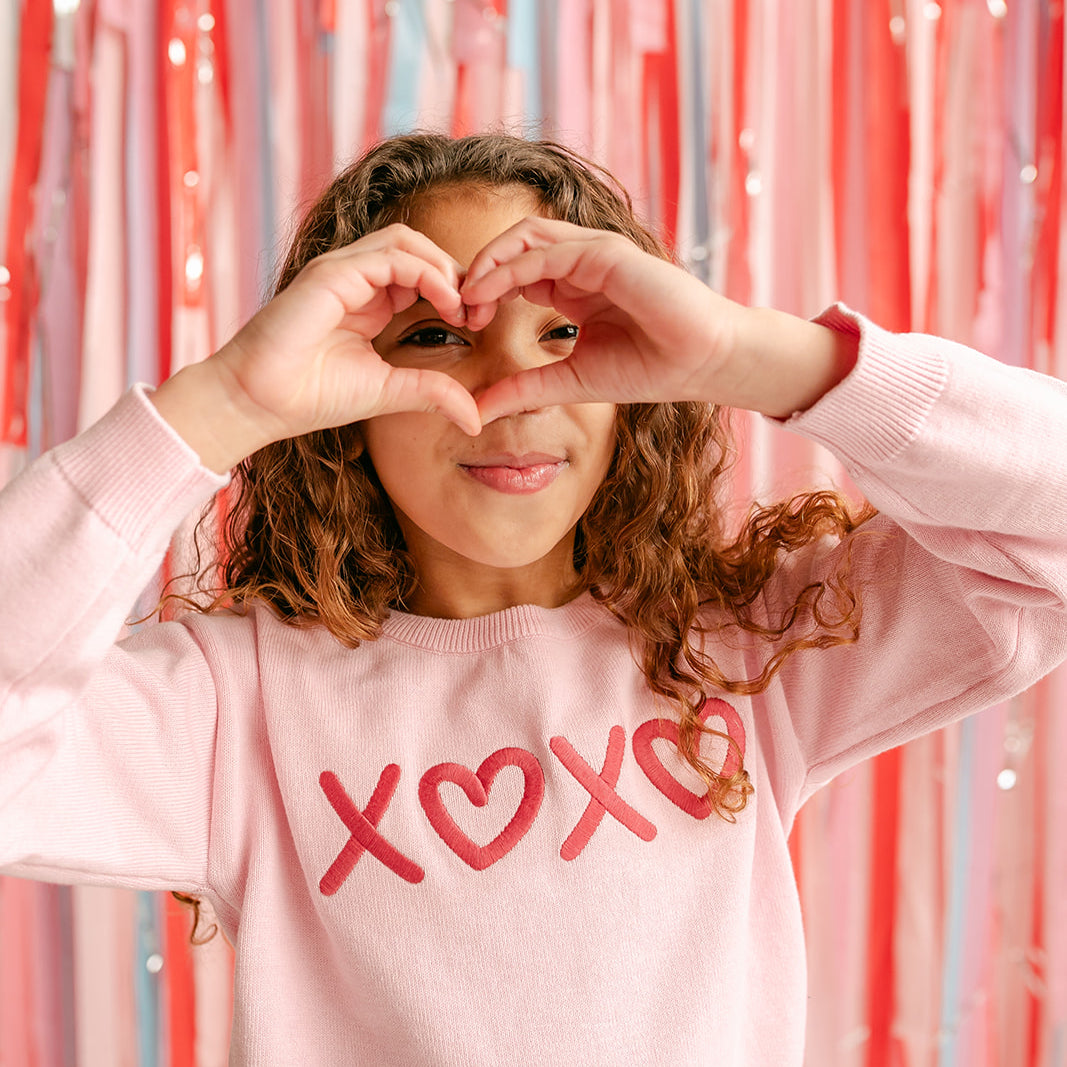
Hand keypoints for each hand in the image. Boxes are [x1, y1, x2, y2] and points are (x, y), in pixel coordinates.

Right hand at [152, 225, 481, 470]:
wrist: (259, 402)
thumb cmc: (313, 396)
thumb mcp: (390, 393)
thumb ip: (432, 393)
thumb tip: (475, 420)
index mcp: (369, 300)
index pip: (422, 272)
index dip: (456, 290)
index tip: (479, 324)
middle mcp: (356, 279)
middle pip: (419, 248)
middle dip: (456, 273)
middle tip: (480, 311)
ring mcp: (342, 271)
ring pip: (406, 242)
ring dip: (444, 268)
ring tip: (465, 307)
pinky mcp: (332, 274)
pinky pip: (390, 257)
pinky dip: (426, 273)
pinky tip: (447, 304)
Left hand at [460, 217, 856, 422]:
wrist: (703, 362)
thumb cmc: (649, 368)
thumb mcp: (569, 380)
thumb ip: (523, 388)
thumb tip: (475, 409)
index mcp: (573, 284)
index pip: (515, 269)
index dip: (483, 290)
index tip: (463, 322)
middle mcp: (580, 261)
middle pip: (513, 244)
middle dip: (477, 270)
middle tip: (454, 306)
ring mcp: (594, 251)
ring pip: (525, 236)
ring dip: (487, 262)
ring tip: (466, 296)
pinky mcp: (606, 252)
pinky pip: (547, 249)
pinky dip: (511, 267)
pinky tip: (488, 292)